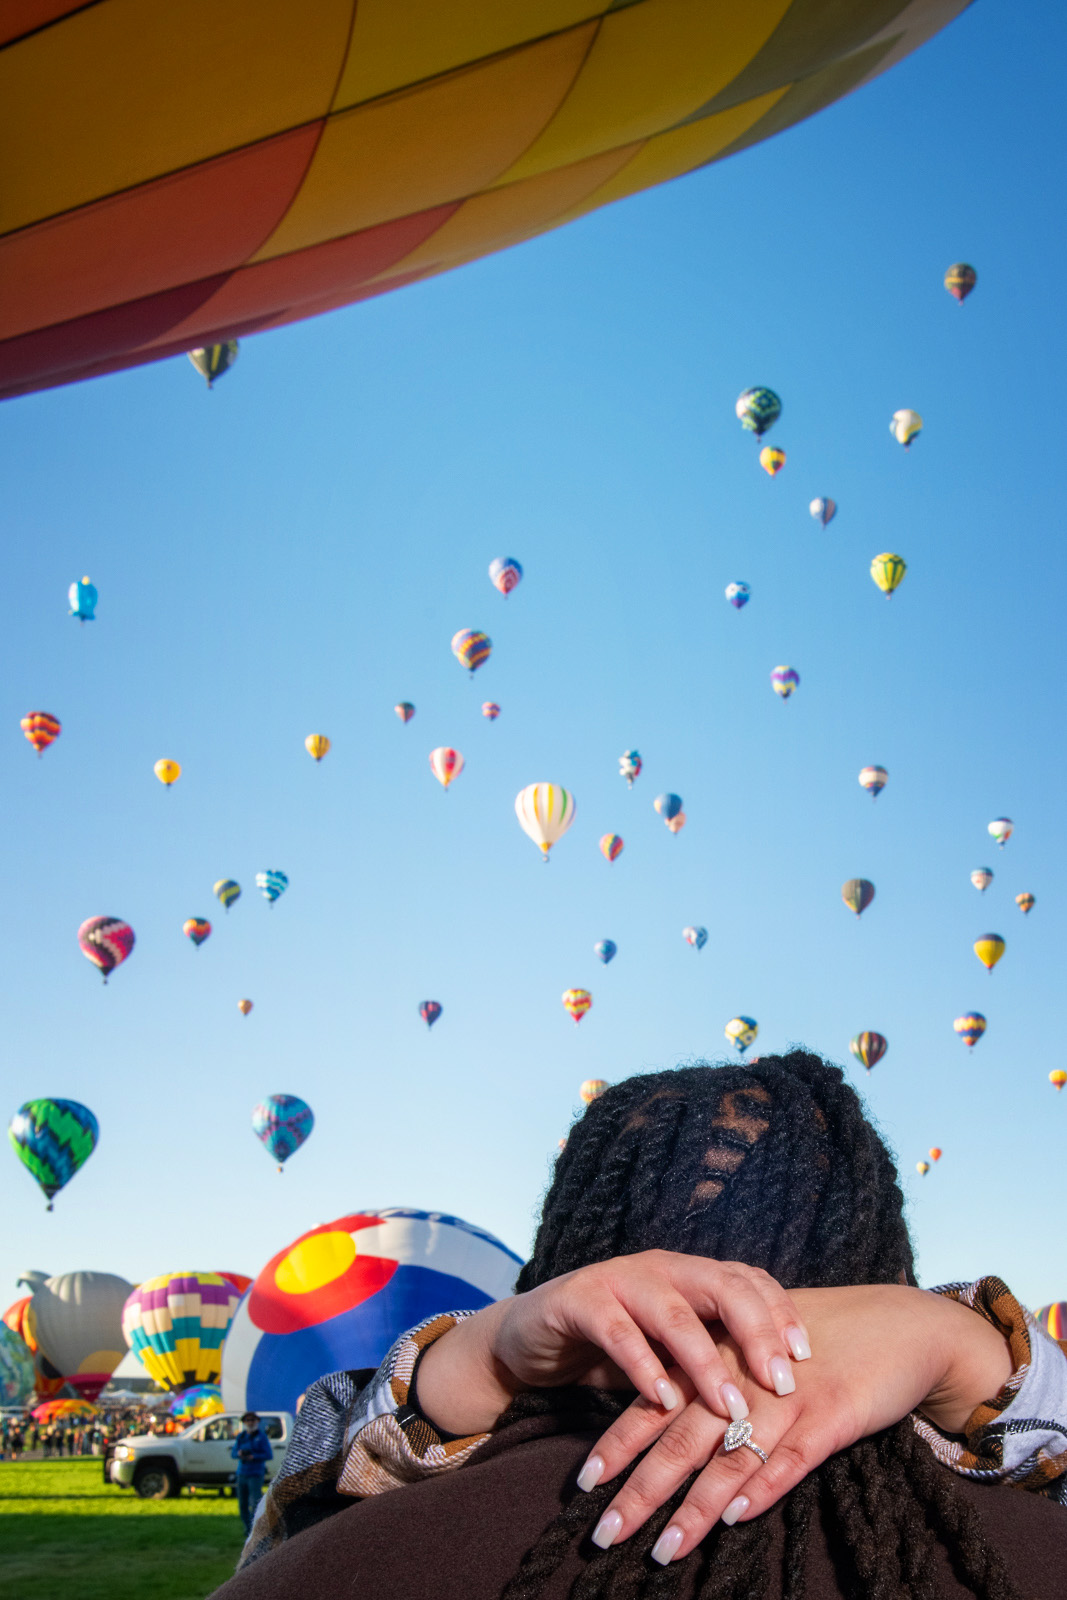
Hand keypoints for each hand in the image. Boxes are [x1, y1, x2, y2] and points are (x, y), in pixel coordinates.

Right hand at [415, 1250, 810, 1436]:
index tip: (807, 1356)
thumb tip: (784, 1396)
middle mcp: (662, 1268)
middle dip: (757, 1332)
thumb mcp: (671, 1351)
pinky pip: (617, 1330)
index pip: (748, 1280)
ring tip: (729, 1406)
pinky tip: (661, 1399)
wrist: (533, 1336)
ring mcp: (619, 1279)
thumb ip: (714, 1357)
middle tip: (781, 1382)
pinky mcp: (579, 1299)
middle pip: (722, 1286)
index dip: (780, 1312)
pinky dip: (642, 1364)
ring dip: (706, 1362)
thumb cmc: (616, 1347)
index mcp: (691, 1274)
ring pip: (674, 1312)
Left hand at [581, 1284, 1012, 1563]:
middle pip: (681, 1437)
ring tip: (662, 1548)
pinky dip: (762, 1488)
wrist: (900, 1325)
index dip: (619, 1442)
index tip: (585, 1482)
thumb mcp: (760, 1352)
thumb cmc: (825, 1343)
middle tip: (604, 1532)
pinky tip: (734, 1518)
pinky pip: (791, 1457)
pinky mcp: (832, 1415)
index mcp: (721, 1357)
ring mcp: (788, 1397)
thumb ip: (717, 1383)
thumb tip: (668, 1427)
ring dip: (693, 1507)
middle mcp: (744, 1376)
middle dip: (641, 1489)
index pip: (656, 1402)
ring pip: (730, 1456)